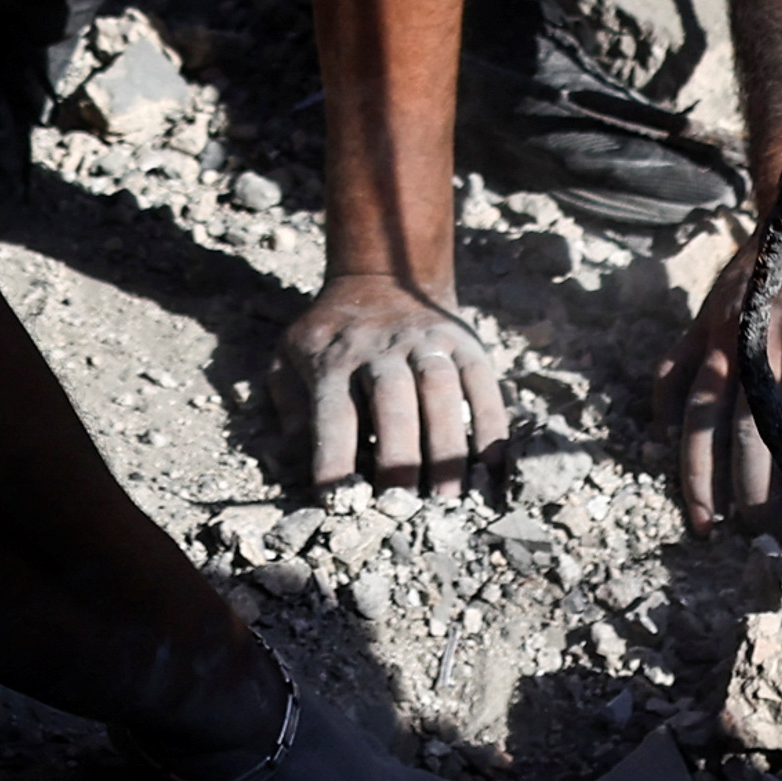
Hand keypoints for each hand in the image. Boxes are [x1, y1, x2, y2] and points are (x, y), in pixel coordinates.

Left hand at [280, 276, 507, 496]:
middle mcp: (381, 348)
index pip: (333, 412)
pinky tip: (492, 463)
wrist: (383, 276)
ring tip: (447, 496)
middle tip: (402, 504)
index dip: (334, 457)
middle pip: (391, 400)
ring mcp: (427, 341)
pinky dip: (490, 423)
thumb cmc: (332, 336)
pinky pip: (482, 382)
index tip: (337, 502)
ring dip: (446, 446)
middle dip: (398, 455)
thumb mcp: (291, 357)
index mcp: (333, 358)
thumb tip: (289, 458)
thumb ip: (290, 407)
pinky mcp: (464, 342)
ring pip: (440, 390)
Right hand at [661, 204, 781, 526]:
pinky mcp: (704, 322)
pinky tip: (670, 453)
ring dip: (698, 471)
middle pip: (752, 429)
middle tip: (764, 529)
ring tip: (704, 522)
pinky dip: (667, 417)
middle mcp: (764, 334)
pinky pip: (673, 375)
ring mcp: (726, 329)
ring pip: (700, 412)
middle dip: (755, 487)